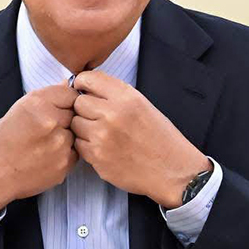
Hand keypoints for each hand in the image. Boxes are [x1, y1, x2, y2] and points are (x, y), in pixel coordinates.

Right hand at [0, 84, 77, 214]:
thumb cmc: (2, 140)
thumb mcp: (19, 108)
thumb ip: (48, 97)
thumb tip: (69, 87)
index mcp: (38, 104)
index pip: (71, 94)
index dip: (66, 101)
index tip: (60, 107)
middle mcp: (51, 122)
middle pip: (76, 114)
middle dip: (66, 120)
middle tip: (47, 129)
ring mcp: (59, 145)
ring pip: (76, 134)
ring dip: (66, 137)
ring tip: (44, 143)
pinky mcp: (64, 165)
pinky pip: (75, 153)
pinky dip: (64, 154)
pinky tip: (46, 156)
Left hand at [70, 71, 211, 208]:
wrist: (173, 170)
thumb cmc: (160, 139)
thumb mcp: (143, 104)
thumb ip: (114, 94)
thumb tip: (86, 88)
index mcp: (126, 97)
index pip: (88, 79)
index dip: (83, 84)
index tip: (83, 90)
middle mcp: (112, 114)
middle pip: (77, 102)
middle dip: (84, 108)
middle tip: (97, 116)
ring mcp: (102, 137)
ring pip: (75, 124)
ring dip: (84, 128)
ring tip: (103, 134)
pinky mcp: (97, 157)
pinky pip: (78, 145)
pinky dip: (87, 146)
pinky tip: (104, 148)